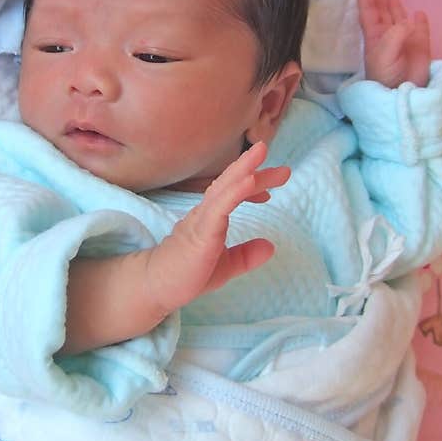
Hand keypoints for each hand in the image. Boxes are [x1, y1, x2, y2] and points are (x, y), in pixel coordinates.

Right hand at [144, 141, 288, 316]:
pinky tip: (249, 180)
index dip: (252, 187)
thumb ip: (245, 256)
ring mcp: (201, 220)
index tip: (271, 190)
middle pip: (231, 184)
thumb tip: (270, 246)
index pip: (232, 194)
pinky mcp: (200, 231)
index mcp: (209, 219)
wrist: (157, 288)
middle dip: (255, 171)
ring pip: (223, 187)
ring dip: (244, 169)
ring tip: (261, 152)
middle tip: (284, 169)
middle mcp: (204, 213)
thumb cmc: (185, 276)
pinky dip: (235, 191)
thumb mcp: (224, 266)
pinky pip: (219, 206)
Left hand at [357, 0, 430, 87]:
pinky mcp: (421, 46)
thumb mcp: (384, 56)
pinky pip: (421, 28)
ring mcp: (405, 40)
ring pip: (400, 17)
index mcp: (374, 37)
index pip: (368, 12)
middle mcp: (388, 35)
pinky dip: (420, 21)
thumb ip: (395, 36)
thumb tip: (409, 20)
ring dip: (396, 6)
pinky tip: (418, 13)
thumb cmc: (386, 78)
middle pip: (383, 11)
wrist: (402, 95)